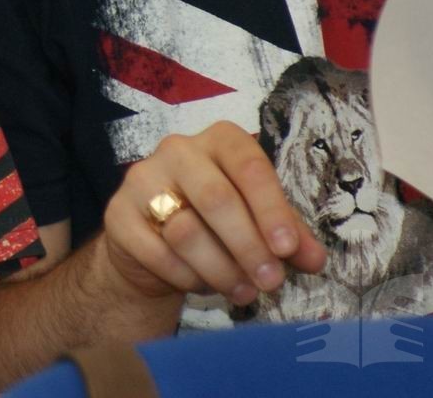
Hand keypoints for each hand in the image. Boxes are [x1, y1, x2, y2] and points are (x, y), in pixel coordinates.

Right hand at [100, 121, 327, 307]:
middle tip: (270, 282)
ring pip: (185, 230)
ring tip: (243, 291)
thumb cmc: (215, 223)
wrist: (151, 244)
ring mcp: (141, 180)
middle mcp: (177, 150)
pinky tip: (202, 285)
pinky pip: (157, 252)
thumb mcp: (257, 222)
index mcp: (219, 140)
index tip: (287, 249)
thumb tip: (315, 259)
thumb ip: (288, 235)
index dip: (270, 208)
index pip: (249, 165)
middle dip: (248, 246)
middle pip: (216, 197)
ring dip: (221, 269)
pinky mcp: (117, 214)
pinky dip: (186, 277)